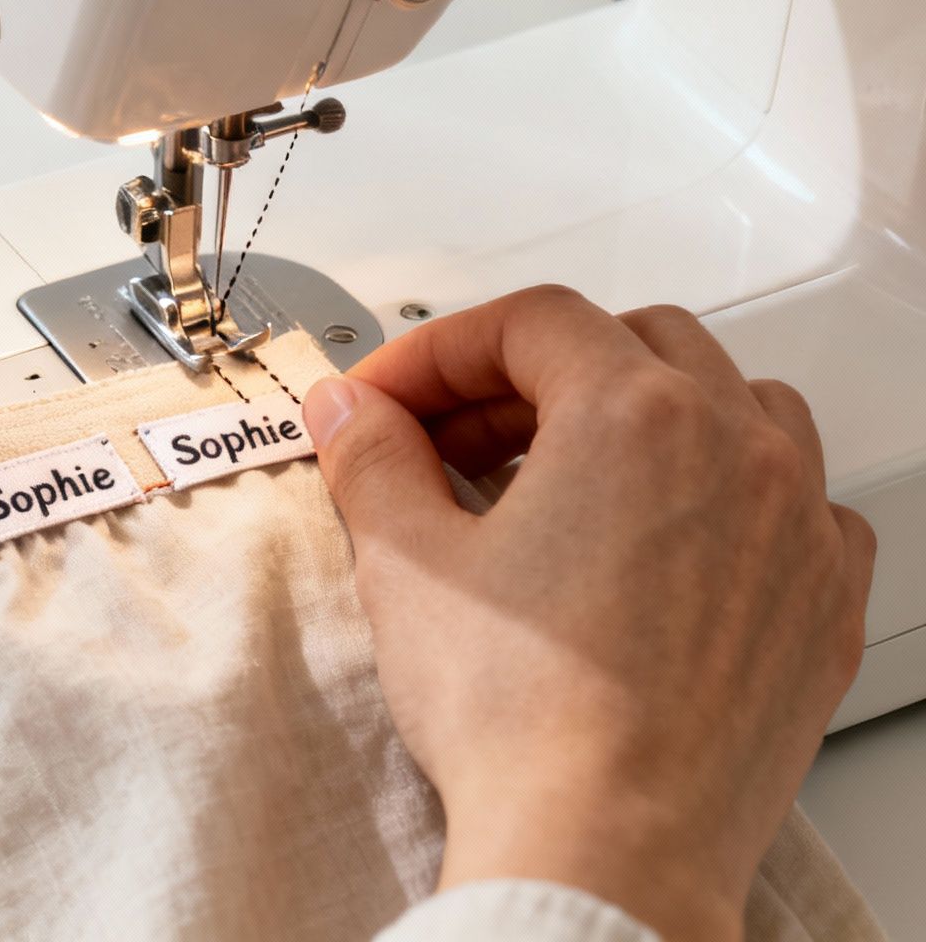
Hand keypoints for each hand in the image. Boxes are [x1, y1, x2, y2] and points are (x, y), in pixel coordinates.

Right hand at [302, 286, 873, 939]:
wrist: (605, 847)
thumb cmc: (523, 718)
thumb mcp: (407, 563)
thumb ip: (373, 458)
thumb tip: (353, 412)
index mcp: (632, 415)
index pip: (528, 323)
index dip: (437, 351)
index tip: (387, 399)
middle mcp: (735, 449)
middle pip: (632, 343)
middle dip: (530, 375)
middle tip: (453, 435)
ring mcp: (795, 525)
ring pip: (736, 403)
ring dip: (645, 412)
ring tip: (568, 471)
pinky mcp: (818, 602)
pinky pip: (802, 501)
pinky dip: (735, 493)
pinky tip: (673, 537)